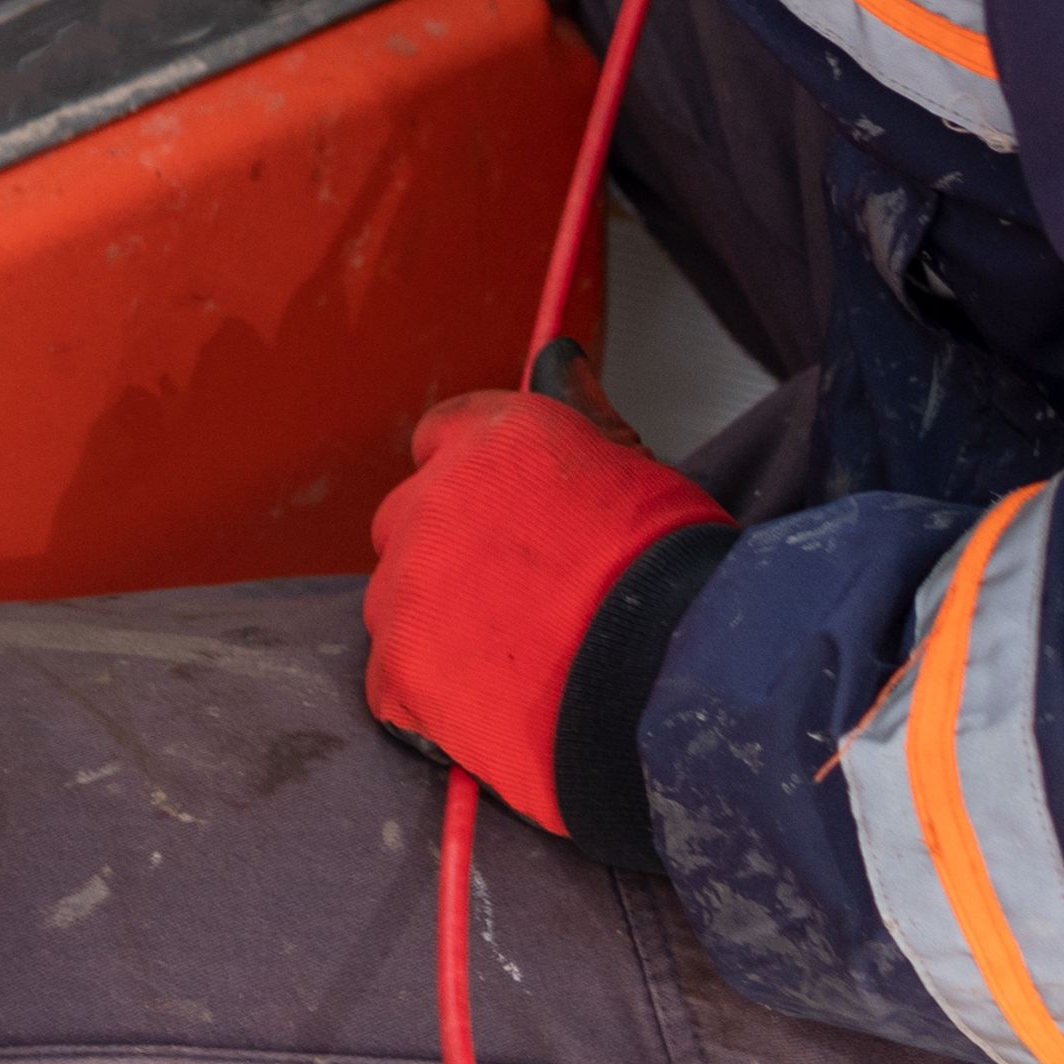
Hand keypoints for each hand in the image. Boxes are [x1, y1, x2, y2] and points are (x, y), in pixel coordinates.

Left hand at [362, 386, 728, 836]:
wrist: (670, 674)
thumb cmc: (670, 568)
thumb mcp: (633, 464)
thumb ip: (579, 412)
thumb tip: (557, 355)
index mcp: (488, 439)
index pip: (441, 435)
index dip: (474, 478)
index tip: (504, 514)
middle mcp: (431, 501)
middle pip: (410, 520)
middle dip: (450, 553)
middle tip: (519, 598)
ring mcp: (406, 588)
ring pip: (397, 601)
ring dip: (439, 624)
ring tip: (518, 661)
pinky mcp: (398, 670)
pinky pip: (393, 681)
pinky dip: (431, 697)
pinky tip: (495, 708)